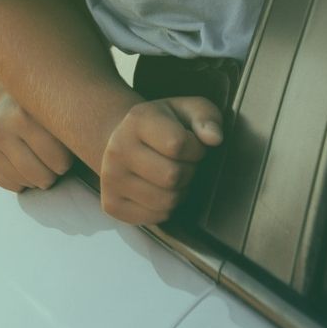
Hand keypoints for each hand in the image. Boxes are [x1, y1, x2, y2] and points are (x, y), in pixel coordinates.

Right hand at [0, 95, 72, 192]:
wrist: (11, 95)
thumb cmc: (46, 110)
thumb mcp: (59, 112)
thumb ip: (72, 132)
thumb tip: (94, 164)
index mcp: (25, 113)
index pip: (58, 160)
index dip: (66, 163)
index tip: (67, 153)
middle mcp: (1, 125)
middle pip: (40, 175)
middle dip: (53, 175)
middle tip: (56, 163)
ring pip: (23, 182)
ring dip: (37, 179)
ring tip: (40, 161)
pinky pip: (8, 185)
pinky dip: (21, 181)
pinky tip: (23, 163)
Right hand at [98, 97, 222, 225]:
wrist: (123, 140)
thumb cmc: (162, 125)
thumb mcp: (187, 110)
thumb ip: (206, 117)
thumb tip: (214, 138)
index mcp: (137, 120)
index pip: (177, 144)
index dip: (196, 148)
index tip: (192, 145)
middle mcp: (118, 149)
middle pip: (173, 176)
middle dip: (189, 171)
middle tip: (183, 162)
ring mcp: (111, 179)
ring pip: (166, 201)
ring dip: (179, 191)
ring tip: (172, 175)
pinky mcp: (112, 204)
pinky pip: (156, 217)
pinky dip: (166, 208)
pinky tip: (159, 189)